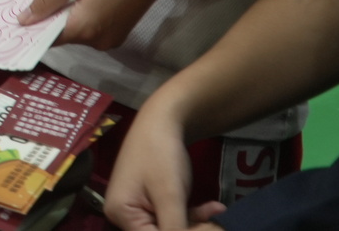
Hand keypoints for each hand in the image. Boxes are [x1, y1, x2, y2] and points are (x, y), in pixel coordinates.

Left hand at [23, 0, 178, 50]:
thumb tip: (24, 21)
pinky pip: (92, 25)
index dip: (33, 28)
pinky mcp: (119, 31)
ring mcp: (111, 39)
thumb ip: (48, 1)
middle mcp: (97, 43)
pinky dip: (80, 12)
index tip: (16, 18)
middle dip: (48, 13)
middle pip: (64, 32)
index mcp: (85, 31)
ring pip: (78, 28)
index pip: (49, 38)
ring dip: (64, 10)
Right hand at [104, 101, 226, 229]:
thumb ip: (174, 228)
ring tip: (218, 212)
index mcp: (120, 213)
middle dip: (191, 230)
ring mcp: (137, 207)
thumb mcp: (169, 195)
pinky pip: (172, 217)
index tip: (208, 228)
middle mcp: (124, 214)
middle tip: (216, 223)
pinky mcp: (151, 201)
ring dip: (196, 223)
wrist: (164, 118)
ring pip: (170, 228)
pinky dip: (192, 214)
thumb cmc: (161, 153)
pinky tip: (214, 208)